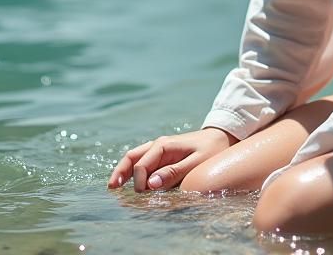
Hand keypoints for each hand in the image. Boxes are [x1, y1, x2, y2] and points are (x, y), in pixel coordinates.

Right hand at [108, 126, 236, 191]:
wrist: (221, 138)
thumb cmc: (211, 151)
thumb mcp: (195, 163)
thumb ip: (173, 173)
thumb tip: (150, 184)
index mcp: (164, 145)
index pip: (142, 164)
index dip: (139, 181)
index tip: (144, 195)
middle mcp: (158, 145)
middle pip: (132, 157)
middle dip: (120, 171)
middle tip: (112, 188)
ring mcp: (159, 150)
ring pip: (135, 158)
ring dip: (124, 171)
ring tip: (114, 186)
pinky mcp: (162, 156)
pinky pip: (143, 162)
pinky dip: (133, 171)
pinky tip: (129, 182)